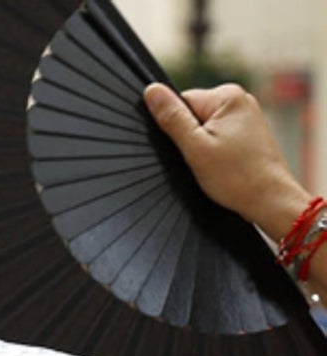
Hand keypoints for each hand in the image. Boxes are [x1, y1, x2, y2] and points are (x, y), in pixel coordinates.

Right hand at [143, 83, 310, 236]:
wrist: (269, 200)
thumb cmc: (237, 177)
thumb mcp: (194, 146)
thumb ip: (171, 117)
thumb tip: (152, 91)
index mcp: (227, 95)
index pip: (181, 102)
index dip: (175, 128)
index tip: (189, 148)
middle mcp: (240, 99)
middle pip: (192, 114)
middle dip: (190, 138)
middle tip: (203, 159)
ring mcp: (247, 115)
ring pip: (204, 128)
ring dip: (202, 147)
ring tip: (215, 164)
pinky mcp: (248, 132)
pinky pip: (217, 136)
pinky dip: (214, 151)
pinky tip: (223, 164)